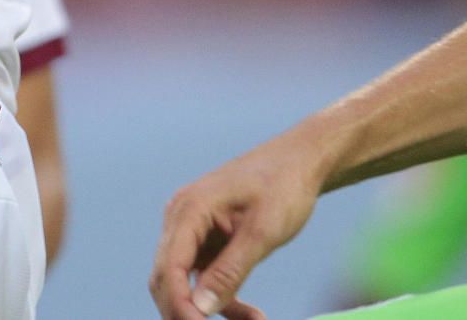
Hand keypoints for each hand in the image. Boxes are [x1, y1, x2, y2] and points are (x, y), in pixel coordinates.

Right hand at [152, 131, 324, 319]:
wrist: (300, 162)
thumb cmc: (283, 187)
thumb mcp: (262, 232)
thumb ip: (230, 271)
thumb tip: (199, 307)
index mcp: (190, 209)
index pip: (169, 267)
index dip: (180, 305)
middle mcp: (181, 218)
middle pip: (166, 278)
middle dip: (186, 312)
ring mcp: (191, 228)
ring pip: (183, 282)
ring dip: (206, 310)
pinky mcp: (205, 239)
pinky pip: (202, 277)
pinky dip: (221, 299)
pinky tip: (252, 314)